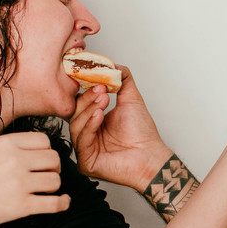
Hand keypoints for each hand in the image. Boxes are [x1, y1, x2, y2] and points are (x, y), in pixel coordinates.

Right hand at [0, 132, 68, 227]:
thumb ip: (11, 149)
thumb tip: (41, 150)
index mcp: (5, 143)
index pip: (44, 140)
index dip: (46, 151)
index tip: (41, 161)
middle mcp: (14, 160)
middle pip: (54, 159)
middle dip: (53, 168)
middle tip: (45, 176)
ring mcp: (18, 183)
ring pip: (55, 181)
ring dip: (53, 187)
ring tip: (45, 190)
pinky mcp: (21, 206)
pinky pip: (55, 203)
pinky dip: (63, 203)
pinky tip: (63, 202)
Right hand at [70, 65, 173, 191]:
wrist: (152, 156)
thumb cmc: (143, 135)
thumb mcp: (131, 99)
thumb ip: (122, 79)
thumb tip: (112, 64)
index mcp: (94, 122)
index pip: (79, 103)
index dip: (84, 91)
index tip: (92, 79)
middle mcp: (88, 135)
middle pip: (74, 113)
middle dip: (86, 99)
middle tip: (100, 90)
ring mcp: (85, 150)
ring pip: (76, 125)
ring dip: (88, 110)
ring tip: (103, 101)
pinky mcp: (86, 163)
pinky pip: (81, 141)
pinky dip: (89, 126)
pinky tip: (99, 116)